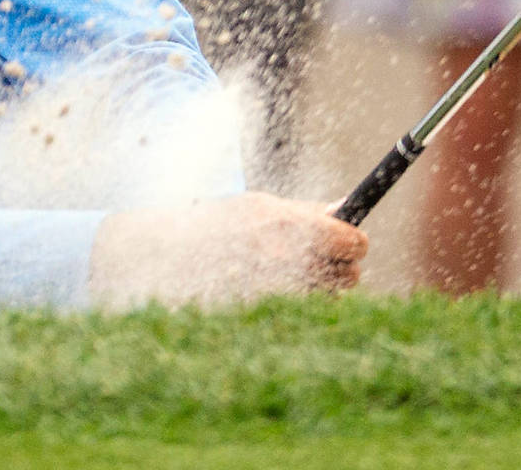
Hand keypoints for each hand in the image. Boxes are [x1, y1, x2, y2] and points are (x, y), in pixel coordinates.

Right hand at [87, 192, 367, 309]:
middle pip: (348, 278)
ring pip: (326, 301)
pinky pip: (300, 317)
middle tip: (327, 263)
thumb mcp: (259, 207)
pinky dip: (295, 307)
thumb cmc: (217, 225)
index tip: (351, 244)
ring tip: (294, 277)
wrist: (166, 256)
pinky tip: (276, 293)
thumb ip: (306, 211)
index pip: (350, 241)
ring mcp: (273, 292)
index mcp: (286, 224)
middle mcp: (284, 259)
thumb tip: (346, 205)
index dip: (354, 243)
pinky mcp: (264, 316)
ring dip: (320, 291)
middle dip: (341, 269)